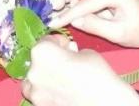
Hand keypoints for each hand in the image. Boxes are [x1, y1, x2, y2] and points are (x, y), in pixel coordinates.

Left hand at [22, 36, 138, 105]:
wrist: (105, 103)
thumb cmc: (97, 74)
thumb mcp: (85, 51)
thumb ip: (69, 50)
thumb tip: (67, 53)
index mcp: (42, 52)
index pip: (46, 40)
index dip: (59, 41)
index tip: (68, 46)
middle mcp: (33, 71)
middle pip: (38, 59)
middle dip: (52, 58)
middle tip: (68, 62)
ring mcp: (35, 92)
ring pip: (34, 78)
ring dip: (45, 75)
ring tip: (62, 78)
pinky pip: (39, 94)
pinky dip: (46, 91)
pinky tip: (61, 90)